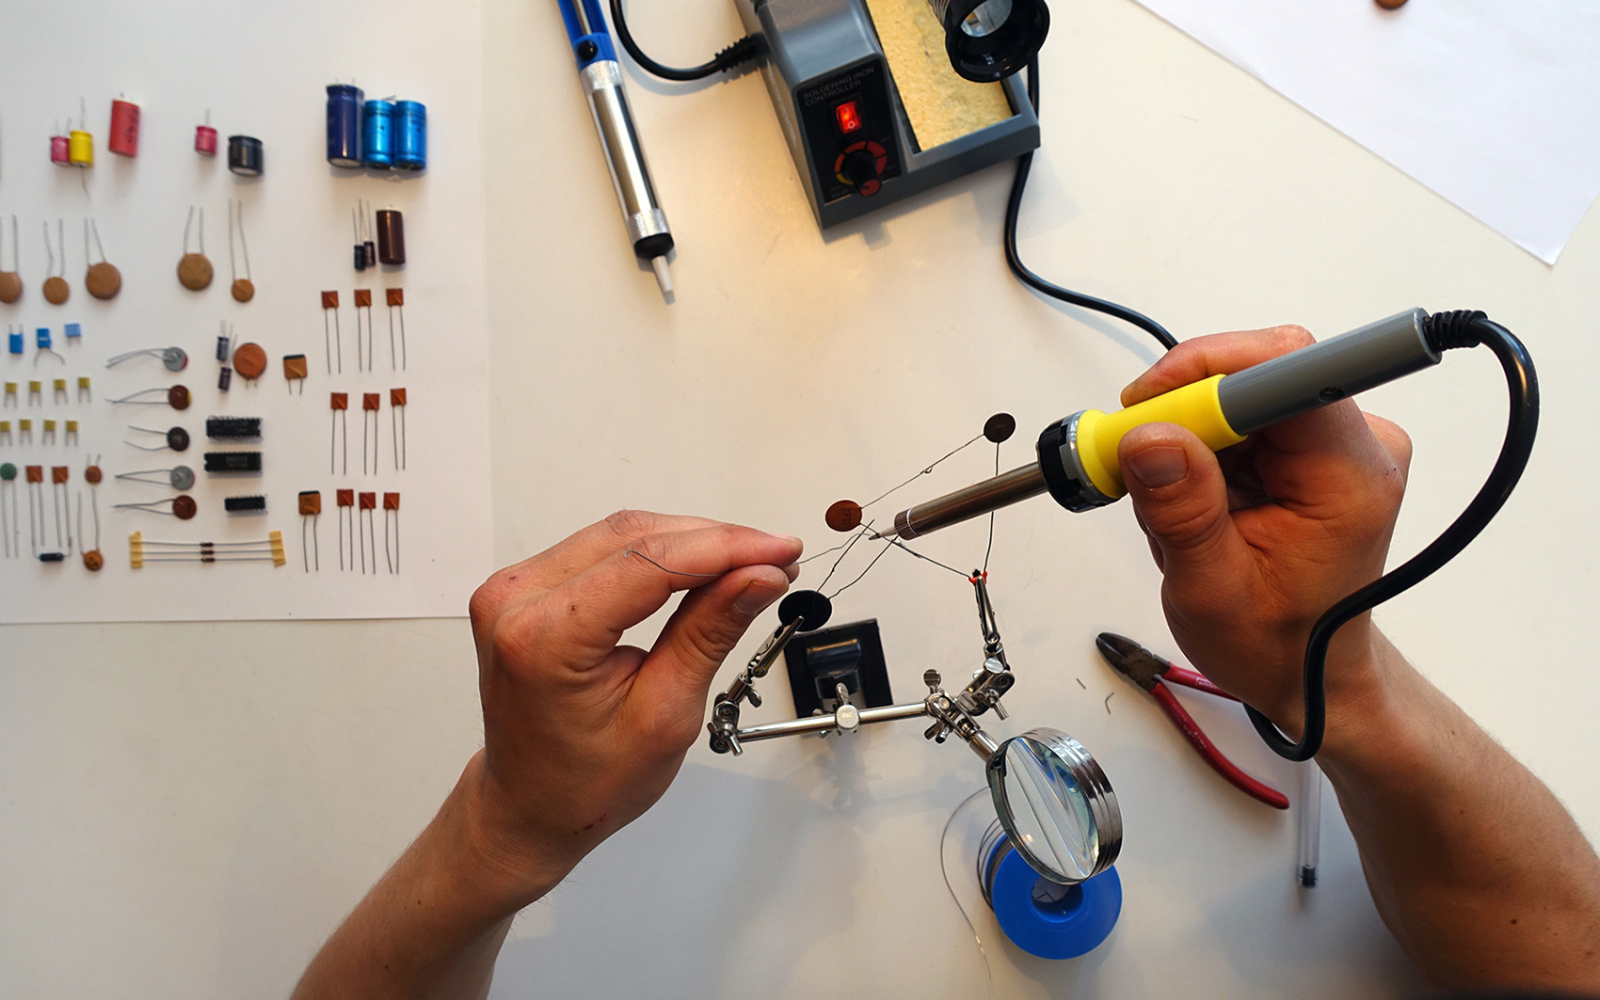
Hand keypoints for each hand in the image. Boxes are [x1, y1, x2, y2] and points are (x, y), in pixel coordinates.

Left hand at [463, 511, 801, 899]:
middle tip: (776, 558)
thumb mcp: (665, 714)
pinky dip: (656, 554)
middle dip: (715, 541)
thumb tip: (758, 576)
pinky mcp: (523, 587)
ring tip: (749, 564)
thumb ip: (710, 633)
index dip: (726, 548)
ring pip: (621, 535)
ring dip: (690, 542)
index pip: (650, 563)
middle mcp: (516, 600)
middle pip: (635, 537)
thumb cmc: (585, 781)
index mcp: (544, 638)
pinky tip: (700, 567)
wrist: (527, 807)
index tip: (781, 550)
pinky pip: (600, 549)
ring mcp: (513, 589)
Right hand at [1115, 326, 1412, 738]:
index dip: (1210, 372)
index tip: (1145, 407)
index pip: (1288, 372)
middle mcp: (1356, 444)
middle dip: (1182, 411)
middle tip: (1133, 462)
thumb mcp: (1211, 592)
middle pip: (1254, 372)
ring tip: (1177, 507)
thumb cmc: (1278, 642)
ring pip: (1234, 389)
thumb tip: (1149, 438)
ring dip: (1186, 438)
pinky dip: (1197, 448)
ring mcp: (1332, 439)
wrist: (1309, 671)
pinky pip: (1236, 412)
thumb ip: (1182, 512)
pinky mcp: (1307, 443)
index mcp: (1349, 477)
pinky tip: (1197, 499)